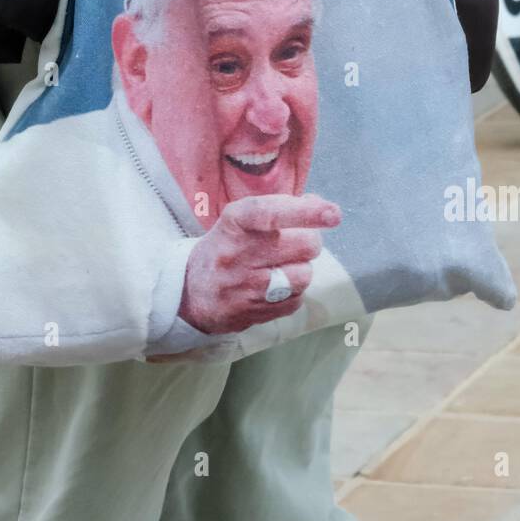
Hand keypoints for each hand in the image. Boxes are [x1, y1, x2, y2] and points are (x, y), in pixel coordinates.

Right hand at [177, 193, 339, 335]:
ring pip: (304, 275)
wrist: (188, 293)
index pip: (271, 213)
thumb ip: (277, 210)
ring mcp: (246, 288)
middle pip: (304, 245)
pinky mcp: (254, 313)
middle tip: (297, 240)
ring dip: (302, 268)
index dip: (306, 212)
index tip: (332, 213)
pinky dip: (293, 292)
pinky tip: (276, 286)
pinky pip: (296, 300)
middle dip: (310, 240)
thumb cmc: (224, 248)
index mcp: (234, 223)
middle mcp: (238, 254)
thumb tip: (321, 207)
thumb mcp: (238, 220)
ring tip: (283, 265)